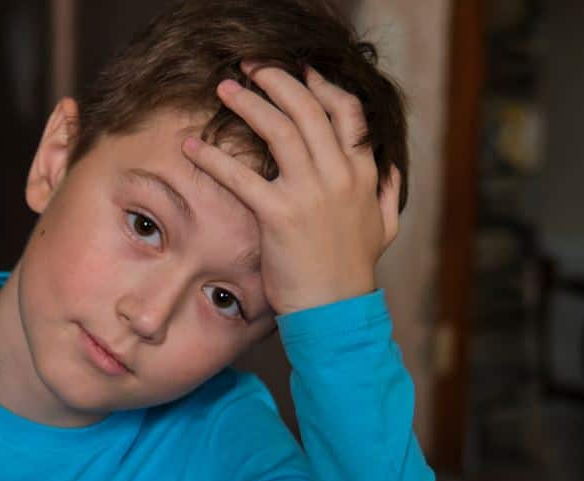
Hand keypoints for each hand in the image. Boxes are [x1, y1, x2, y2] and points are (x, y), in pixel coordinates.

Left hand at [182, 63, 401, 315]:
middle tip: (251, 68)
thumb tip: (390, 168)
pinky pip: (242, 176)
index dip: (320, 85)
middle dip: (277, 80)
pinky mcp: (280, 215)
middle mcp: (339, 176)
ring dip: (248, 103)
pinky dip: (214, 158)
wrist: (336, 310)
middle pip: (307, 109)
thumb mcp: (385, 227)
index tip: (299, 70)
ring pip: (278, 129)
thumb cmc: (353, 271)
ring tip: (224, 89)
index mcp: (363, 173)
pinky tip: (193, 146)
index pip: (346, 111)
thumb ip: (388, 192)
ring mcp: (310, 193)